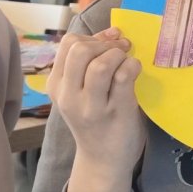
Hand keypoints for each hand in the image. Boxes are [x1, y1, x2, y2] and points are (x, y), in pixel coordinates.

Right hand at [47, 27, 145, 173]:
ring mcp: (92, 106)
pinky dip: (133, 66)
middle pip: (80, 49)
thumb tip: (114, 32)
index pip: (68, 43)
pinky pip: (124, 75)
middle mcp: (69, 96)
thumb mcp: (81, 90)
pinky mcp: (116, 111)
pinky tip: (134, 73)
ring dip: (119, 55)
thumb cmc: (96, 118)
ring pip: (101, 63)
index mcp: (57, 86)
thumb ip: (90, 60)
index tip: (108, 44)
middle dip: (104, 44)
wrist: (104, 159)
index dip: (92, 37)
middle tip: (119, 51)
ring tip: (125, 63)